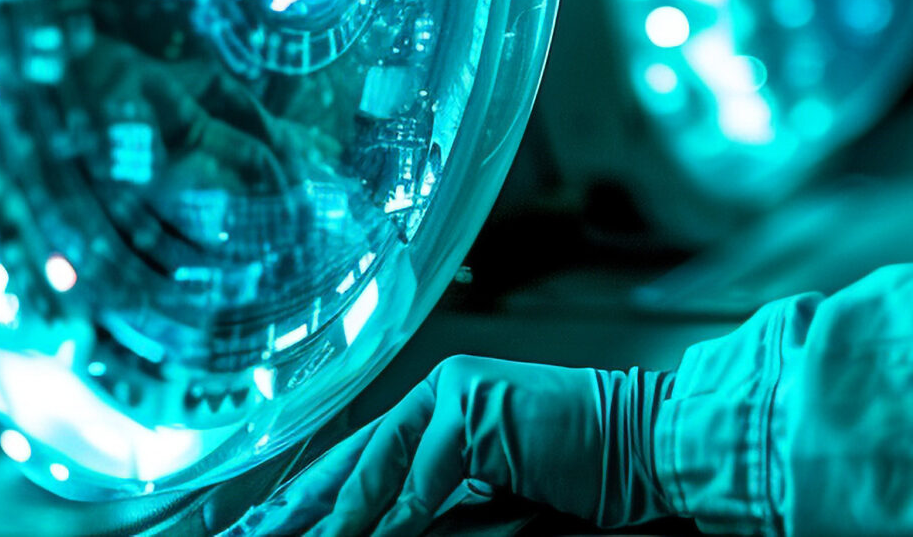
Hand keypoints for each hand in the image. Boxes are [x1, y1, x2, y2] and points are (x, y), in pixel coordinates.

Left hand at [223, 358, 673, 536]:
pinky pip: (422, 474)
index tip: (267, 529)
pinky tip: (372, 536)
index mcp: (439, 406)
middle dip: (300, 507)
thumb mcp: (490, 494)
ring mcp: (456, 391)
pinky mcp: (476, 404)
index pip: (358, 457)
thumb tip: (377, 530)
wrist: (644, 444)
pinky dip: (397, 516)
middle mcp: (439, 389)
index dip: (308, 498)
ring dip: (338, 516)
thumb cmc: (580, 471)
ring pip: (375, 464)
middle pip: (351, 457)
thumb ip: (434, 508)